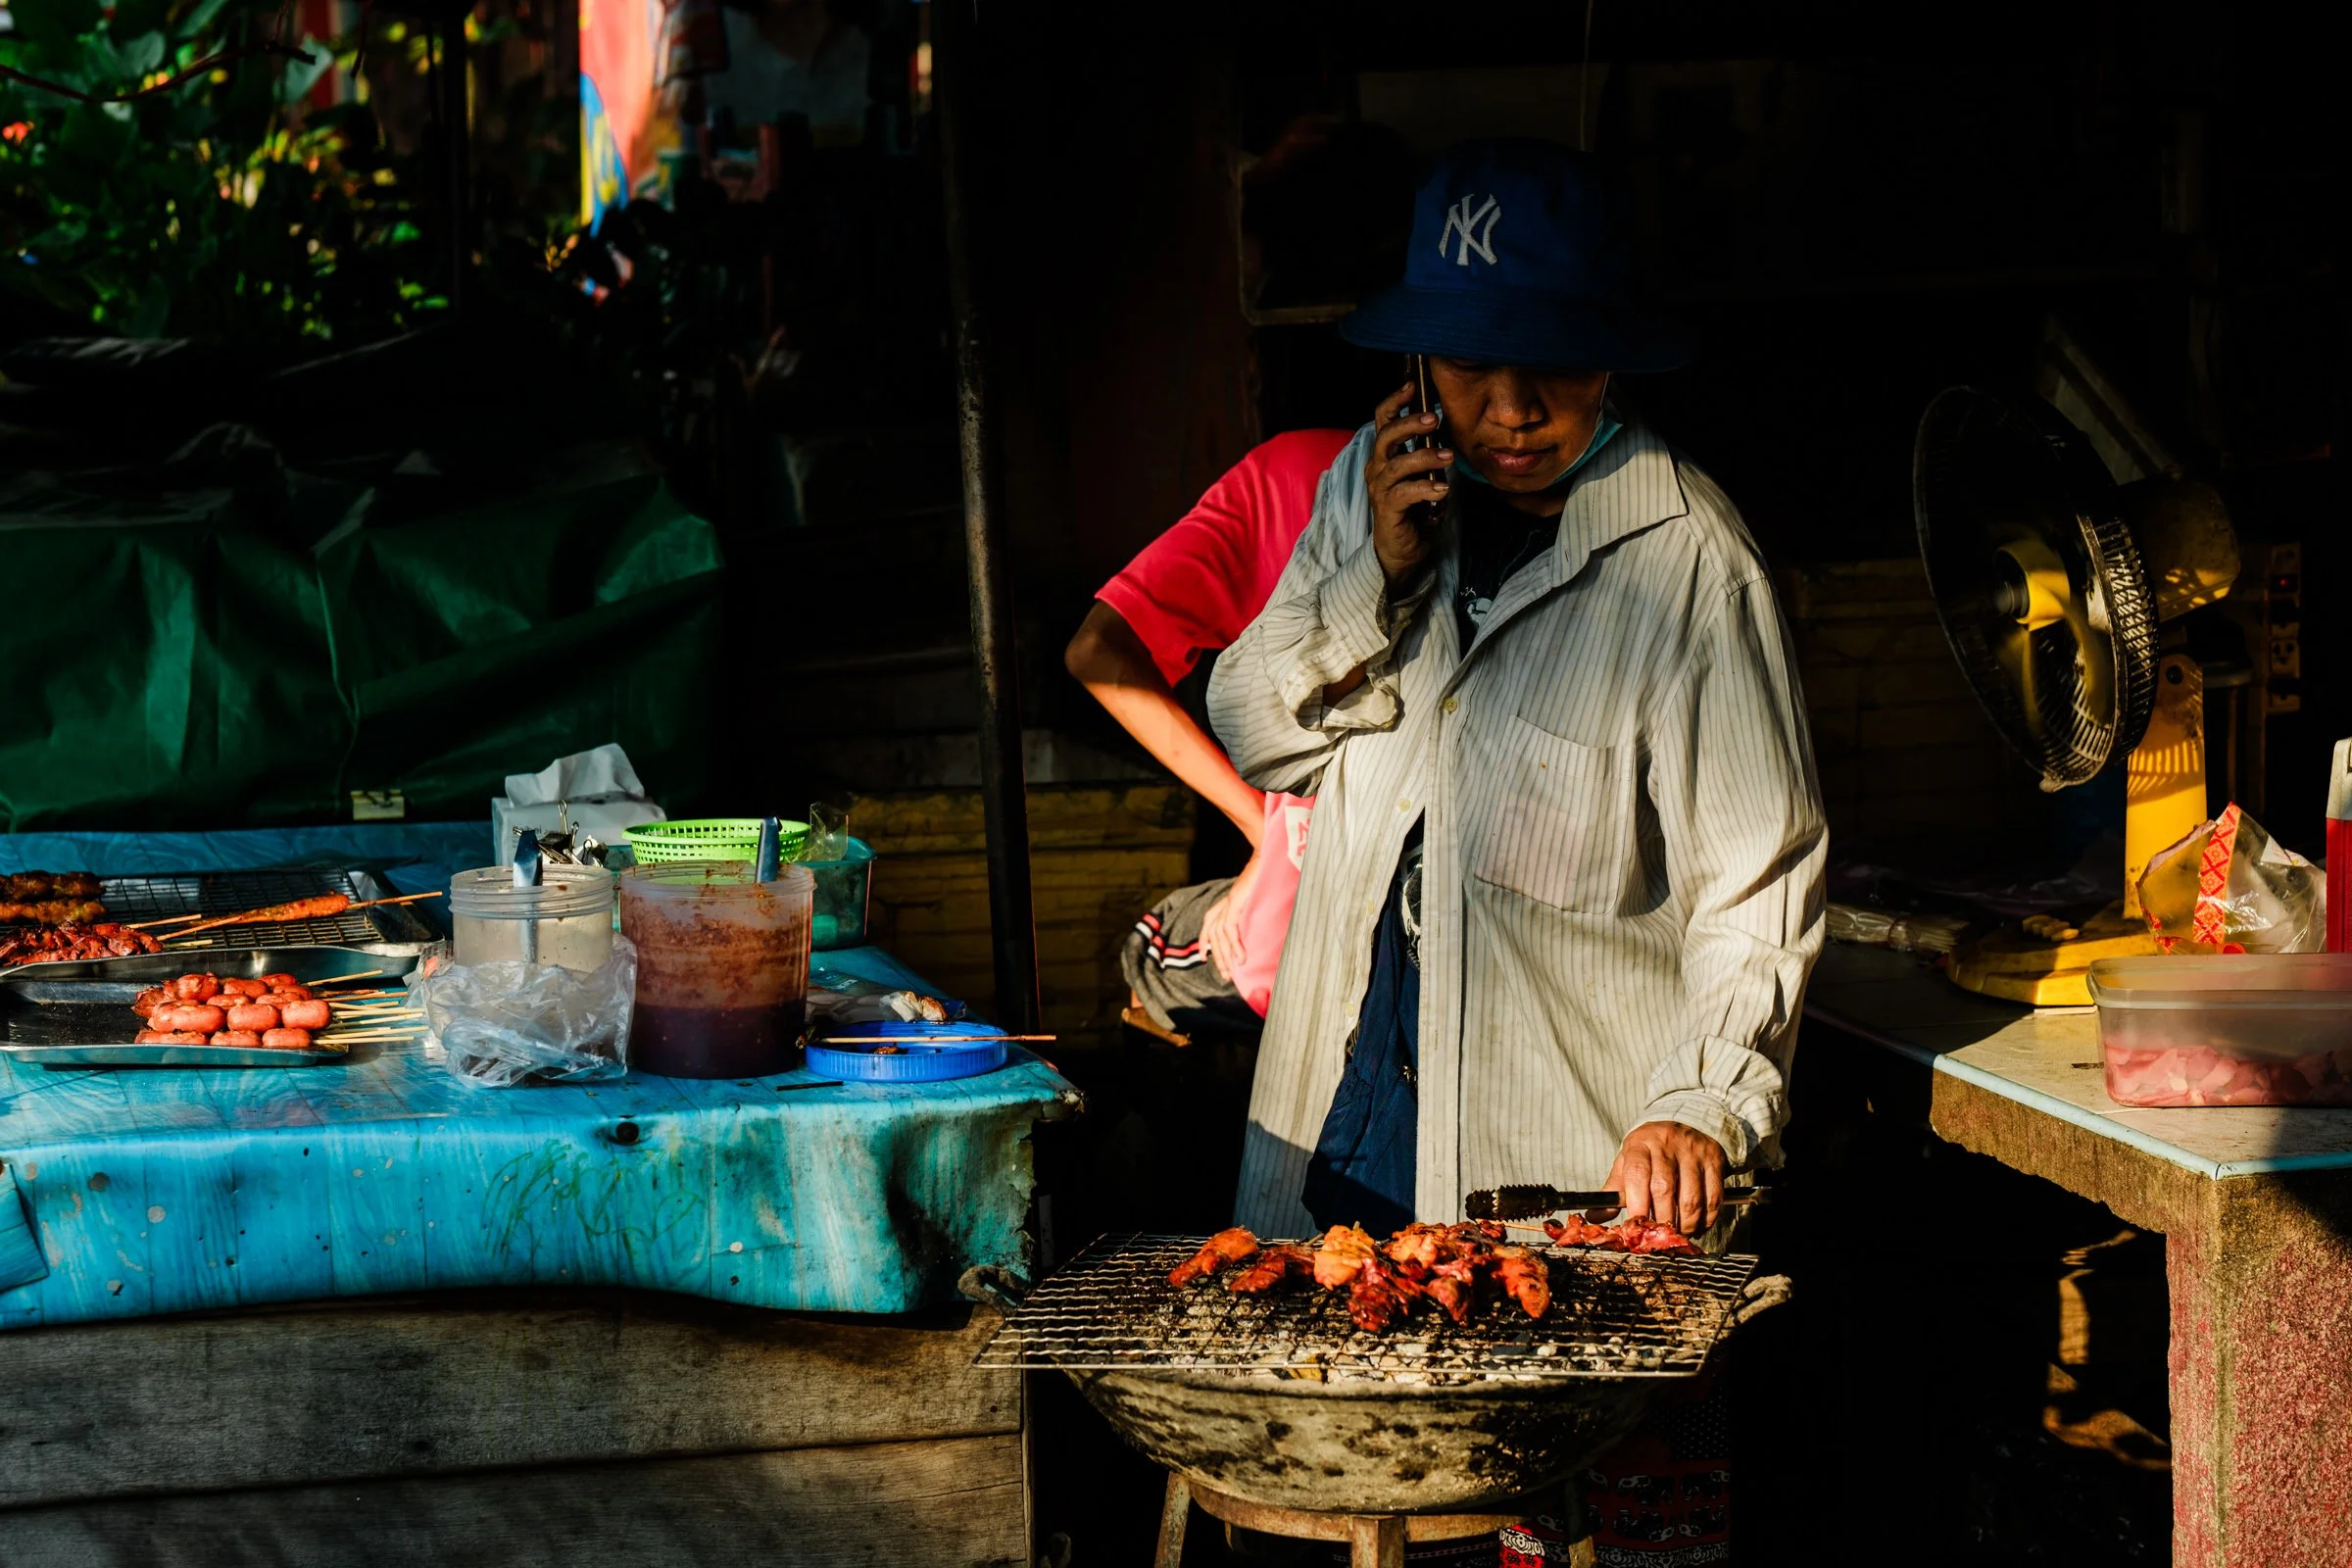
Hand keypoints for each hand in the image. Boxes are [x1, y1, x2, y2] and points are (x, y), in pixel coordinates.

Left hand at [1200, 845, 1267, 984]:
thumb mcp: (1258, 898)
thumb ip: (1254, 911)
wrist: (1268, 854)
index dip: (1204, 940)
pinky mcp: (1236, 901)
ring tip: (1233, 971)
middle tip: (1225, 975)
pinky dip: (1235, 944)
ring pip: (1220, 934)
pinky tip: (1241, 958)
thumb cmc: (1268, 876)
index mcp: (1228, 901)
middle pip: (1214, 933)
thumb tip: (1260, 930)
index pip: (1210, 922)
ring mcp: (1230, 901)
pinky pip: (1230, 927)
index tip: (1203, 956)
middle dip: (1218, 956)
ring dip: (1225, 955)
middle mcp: (1226, 902)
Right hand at [1366, 382, 1451, 591]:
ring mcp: (1380, 489)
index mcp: (1385, 456)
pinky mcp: (1387, 509)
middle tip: (1434, 419)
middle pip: (1386, 436)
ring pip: (1397, 463)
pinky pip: (1404, 493)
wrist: (1402, 551)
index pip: (1383, 420)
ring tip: (1448, 456)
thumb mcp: (1423, 476)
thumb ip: (1429, 456)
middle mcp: (1377, 468)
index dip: (1395, 401)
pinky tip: (1443, 489)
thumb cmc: (1414, 511)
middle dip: (1411, 424)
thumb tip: (1448, 433)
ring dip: (1424, 456)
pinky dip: (1425, 488)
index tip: (1413, 386)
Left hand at [1600, 1121, 1727, 1237]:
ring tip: (1679, 1234)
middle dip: (1662, 1219)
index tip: (1637, 1225)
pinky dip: (1707, 1219)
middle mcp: (1667, 1145)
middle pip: (1664, 1188)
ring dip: (1686, 1224)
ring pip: (1691, 1197)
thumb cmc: (1650, 1151)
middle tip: (1660, 1236)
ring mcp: (1693, 1152)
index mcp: (1640, 1144)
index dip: (1637, 1202)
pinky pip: (1713, 1197)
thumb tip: (1594, 1217)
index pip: (1637, 1173)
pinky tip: (1698, 1226)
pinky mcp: (1714, 1160)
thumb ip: (1613, 1190)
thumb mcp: (1628, 1162)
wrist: (1685, 1123)